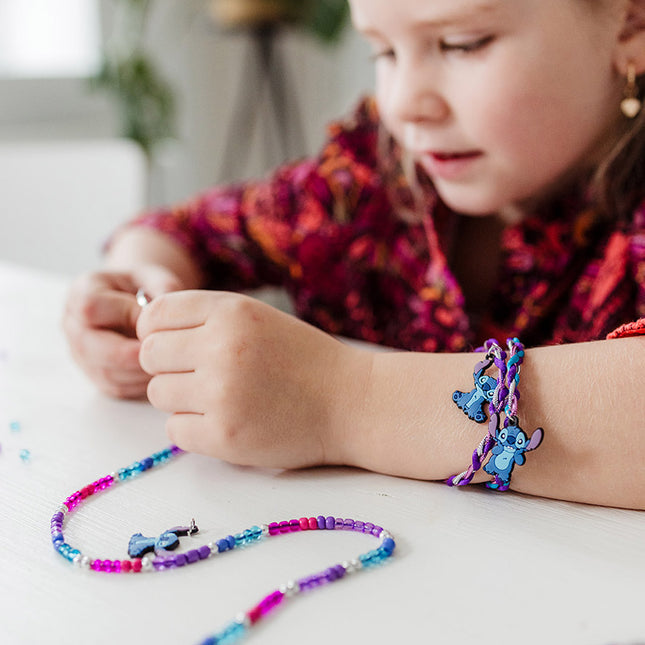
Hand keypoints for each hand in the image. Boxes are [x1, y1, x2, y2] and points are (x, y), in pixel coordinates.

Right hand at [63, 265, 184, 397]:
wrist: (135, 302)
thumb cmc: (144, 287)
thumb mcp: (153, 276)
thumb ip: (162, 286)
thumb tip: (170, 312)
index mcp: (81, 293)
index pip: (90, 308)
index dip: (125, 316)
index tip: (154, 320)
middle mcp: (73, 325)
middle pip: (91, 348)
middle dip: (131, 353)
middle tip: (163, 352)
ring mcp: (81, 354)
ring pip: (105, 373)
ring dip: (140, 372)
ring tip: (168, 363)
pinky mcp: (96, 376)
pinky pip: (116, 388)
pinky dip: (141, 384)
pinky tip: (161, 374)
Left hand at [137, 291, 367, 468]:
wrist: (352, 402)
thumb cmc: (304, 359)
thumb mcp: (258, 318)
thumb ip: (206, 319)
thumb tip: (146, 333)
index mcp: (231, 311)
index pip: (154, 314)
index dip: (158, 331)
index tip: (176, 345)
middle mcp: (222, 347)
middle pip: (148, 355)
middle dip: (168, 366)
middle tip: (201, 375)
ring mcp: (222, 394)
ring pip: (158, 393)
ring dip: (181, 398)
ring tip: (220, 398)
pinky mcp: (224, 437)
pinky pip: (174, 429)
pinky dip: (194, 428)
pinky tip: (227, 421)